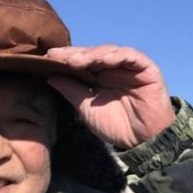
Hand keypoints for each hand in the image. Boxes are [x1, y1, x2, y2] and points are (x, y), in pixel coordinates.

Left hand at [43, 45, 175, 148]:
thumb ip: (71, 90)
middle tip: (56, 55)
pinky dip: (117, 56)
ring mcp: (130, 66)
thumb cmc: (115, 125)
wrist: (142, 140)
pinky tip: (102, 60)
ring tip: (74, 60)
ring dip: (92, 54)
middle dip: (74, 54)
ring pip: (109, 51)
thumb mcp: (86, 107)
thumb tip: (50, 77)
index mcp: (100, 75)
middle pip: (92, 53)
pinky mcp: (146, 68)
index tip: (46, 58)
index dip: (65, 58)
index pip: (81, 61)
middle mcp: (114, 67)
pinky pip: (132, 56)